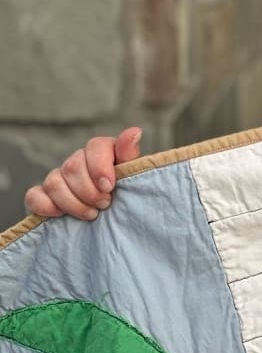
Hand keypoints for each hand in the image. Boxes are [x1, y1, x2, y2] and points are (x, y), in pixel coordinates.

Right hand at [24, 127, 142, 220]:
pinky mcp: (43, 195)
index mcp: (103, 151)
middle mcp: (79, 160)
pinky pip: (34, 195)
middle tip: (104, 204)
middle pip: (72, 166)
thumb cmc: (126, 195)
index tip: (109, 187)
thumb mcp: (133, 175)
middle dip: (89, 190)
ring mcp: (59, 177)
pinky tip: (61, 215)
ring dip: (73, 202)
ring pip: (54, 182)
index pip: (95, 146)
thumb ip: (129, 155)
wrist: (114, 220)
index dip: (100, 167)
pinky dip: (46, 206)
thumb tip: (135, 131)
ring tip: (91, 214)